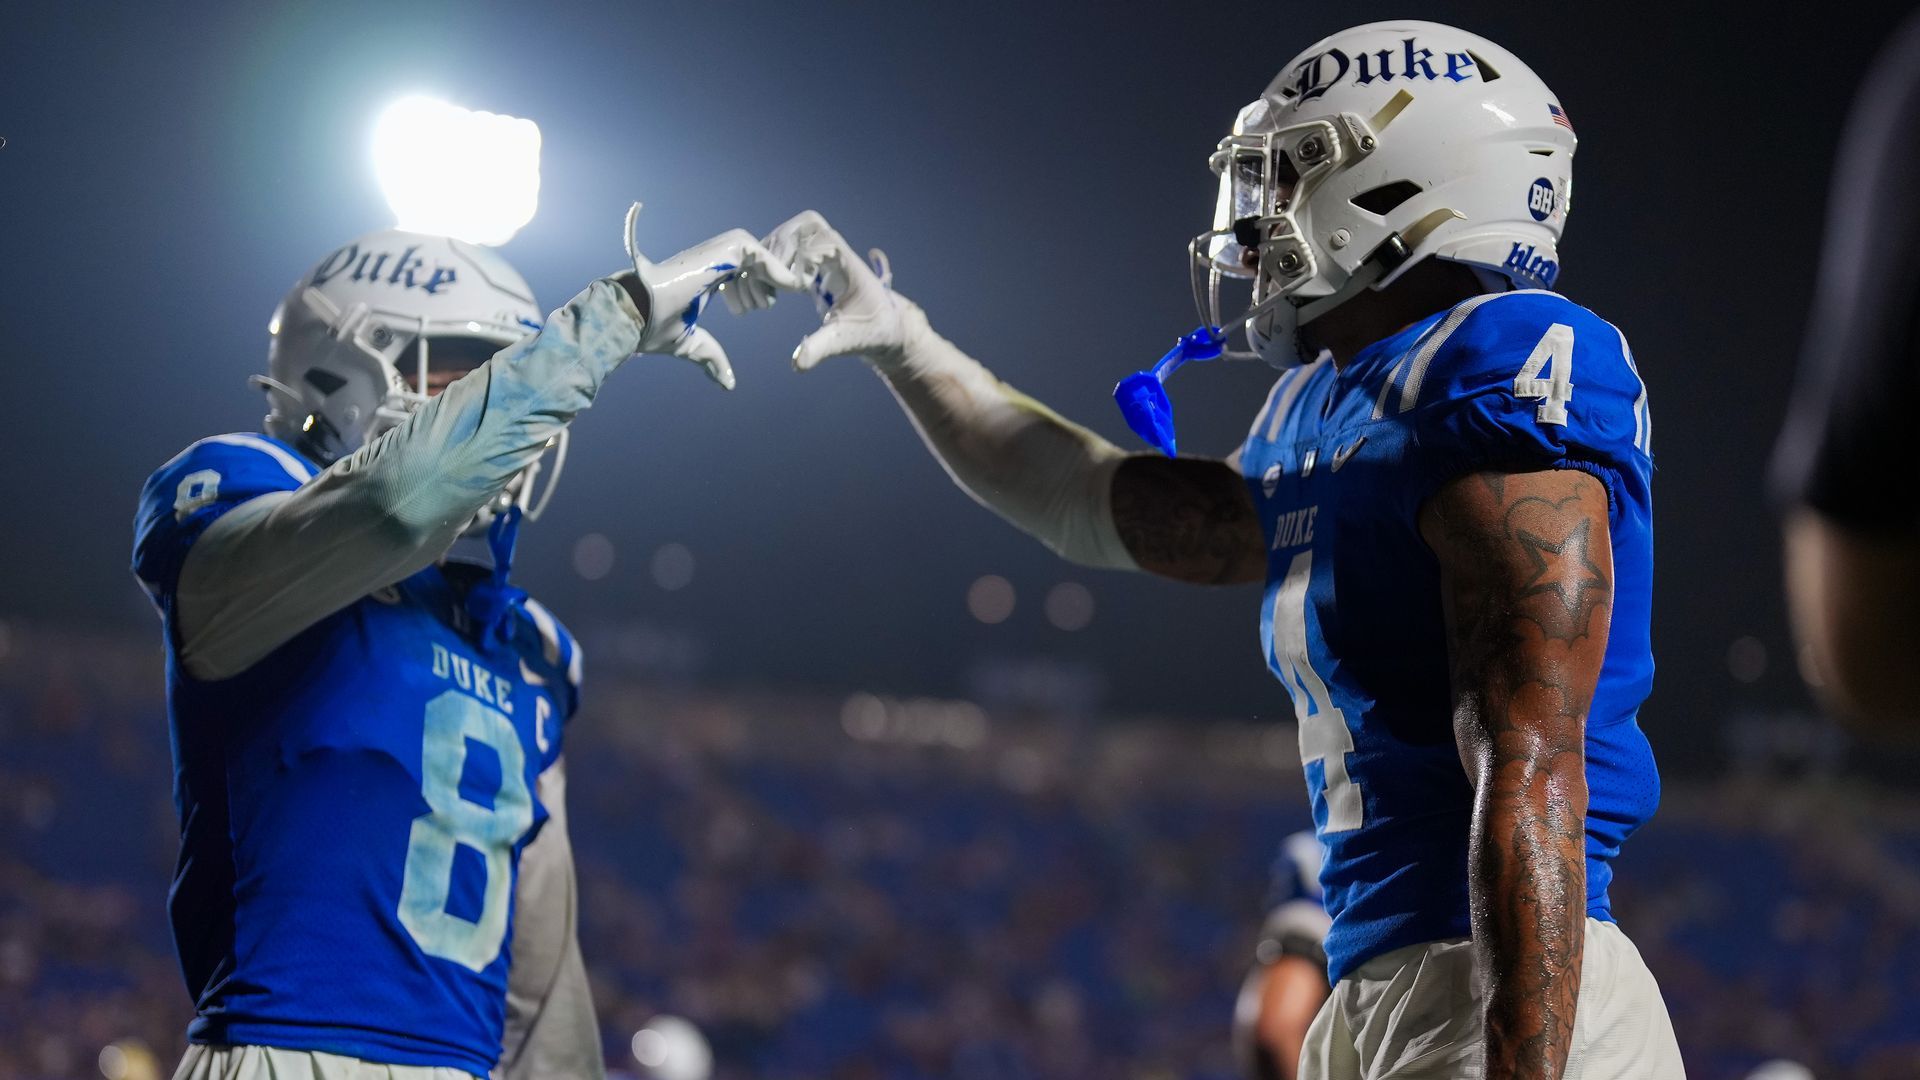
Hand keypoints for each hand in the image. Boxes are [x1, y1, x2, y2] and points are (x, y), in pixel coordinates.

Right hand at [617, 202, 804, 388]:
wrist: (634, 313)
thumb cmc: (652, 327)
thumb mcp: (691, 345)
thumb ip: (712, 358)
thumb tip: (727, 384)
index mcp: (703, 278)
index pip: (739, 274)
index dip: (754, 289)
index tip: (757, 309)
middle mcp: (710, 261)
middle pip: (752, 262)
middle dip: (765, 282)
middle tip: (762, 306)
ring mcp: (715, 253)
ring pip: (758, 255)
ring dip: (769, 278)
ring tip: (764, 303)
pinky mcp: (722, 251)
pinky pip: (760, 253)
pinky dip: (776, 269)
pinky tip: (784, 287)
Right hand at [762, 210, 915, 370]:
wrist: (885, 331)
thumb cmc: (872, 332)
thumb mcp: (846, 341)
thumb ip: (821, 348)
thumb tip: (797, 363)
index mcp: (847, 260)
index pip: (817, 232)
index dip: (800, 254)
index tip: (799, 286)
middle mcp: (833, 252)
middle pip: (799, 227)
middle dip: (779, 251)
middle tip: (775, 284)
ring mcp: (820, 257)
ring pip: (786, 238)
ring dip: (769, 260)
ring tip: (769, 295)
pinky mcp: (809, 268)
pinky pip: (782, 254)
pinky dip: (768, 269)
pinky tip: (767, 298)